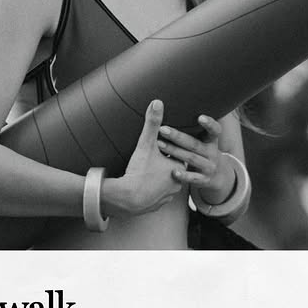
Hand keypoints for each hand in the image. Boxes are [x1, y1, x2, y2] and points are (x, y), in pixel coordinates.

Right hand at [101, 100, 186, 215]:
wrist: (128, 199)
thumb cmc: (139, 172)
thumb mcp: (146, 144)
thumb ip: (152, 123)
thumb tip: (157, 102)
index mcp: (179, 168)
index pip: (179, 154)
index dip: (169, 149)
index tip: (162, 145)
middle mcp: (177, 184)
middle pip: (173, 169)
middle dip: (164, 163)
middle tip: (154, 158)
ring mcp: (168, 196)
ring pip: (166, 183)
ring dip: (159, 178)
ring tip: (149, 171)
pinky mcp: (157, 205)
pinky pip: (157, 196)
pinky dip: (152, 190)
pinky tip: (145, 186)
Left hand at [157, 114, 235, 202]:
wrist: (218, 177)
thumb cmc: (204, 152)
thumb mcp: (204, 140)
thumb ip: (195, 128)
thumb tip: (181, 104)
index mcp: (212, 142)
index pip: (215, 131)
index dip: (209, 124)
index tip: (200, 117)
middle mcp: (212, 153)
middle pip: (195, 144)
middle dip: (178, 136)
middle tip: (162, 129)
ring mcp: (209, 167)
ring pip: (191, 158)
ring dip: (175, 151)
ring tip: (159, 145)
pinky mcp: (204, 180)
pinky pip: (194, 178)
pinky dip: (184, 175)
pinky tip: (172, 171)